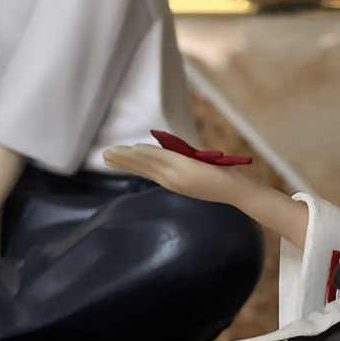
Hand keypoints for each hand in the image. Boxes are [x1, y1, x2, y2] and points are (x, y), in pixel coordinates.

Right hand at [104, 139, 247, 203]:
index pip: (145, 171)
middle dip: (122, 162)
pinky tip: (133, 149)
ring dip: (127, 157)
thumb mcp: (196, 173)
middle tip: (104, 155)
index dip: (128, 165)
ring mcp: (176, 175)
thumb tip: (168, 154)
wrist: (235, 191)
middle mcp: (170, 180)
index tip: (112, 159)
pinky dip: (145, 154)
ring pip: (146, 163)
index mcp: (172, 182)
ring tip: (110, 153)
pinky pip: (160, 159)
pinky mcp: (183, 168)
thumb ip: (181, 166)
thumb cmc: (220, 181)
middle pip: (141, 168)